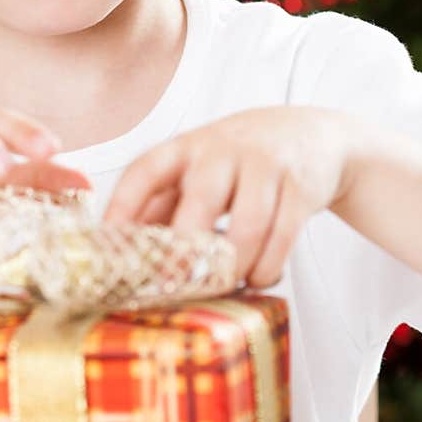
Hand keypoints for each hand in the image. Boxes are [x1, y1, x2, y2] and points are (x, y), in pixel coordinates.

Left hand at [102, 106, 358, 288]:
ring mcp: (265, 166)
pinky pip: (283, 237)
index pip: (144, 171)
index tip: (110, 247)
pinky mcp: (301, 187)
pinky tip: (257, 277)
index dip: (123, 208)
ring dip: (233, 267)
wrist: (312, 135)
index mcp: (185, 147)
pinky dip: (267, 267)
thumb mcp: (195, 169)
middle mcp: (222, 150)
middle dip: (186, 250)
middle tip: (174, 286)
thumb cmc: (239, 160)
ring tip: (224, 286)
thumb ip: (162, 204)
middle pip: (201, 200)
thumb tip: (121, 254)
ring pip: (248, 226)